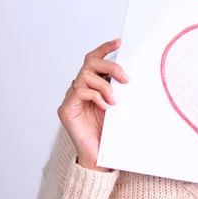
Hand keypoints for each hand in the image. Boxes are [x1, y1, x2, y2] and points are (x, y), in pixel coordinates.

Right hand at [57, 39, 128, 171]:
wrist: (100, 156)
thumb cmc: (109, 131)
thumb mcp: (118, 104)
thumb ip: (119, 88)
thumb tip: (131, 73)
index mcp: (91, 84)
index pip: (94, 59)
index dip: (105, 48)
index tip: (119, 42)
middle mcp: (78, 87)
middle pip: (90, 62)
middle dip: (110, 65)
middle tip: (125, 78)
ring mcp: (71, 98)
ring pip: (85, 75)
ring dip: (105, 86)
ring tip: (114, 101)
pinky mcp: (65, 109)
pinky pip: (80, 91)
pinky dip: (96, 96)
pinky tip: (105, 107)